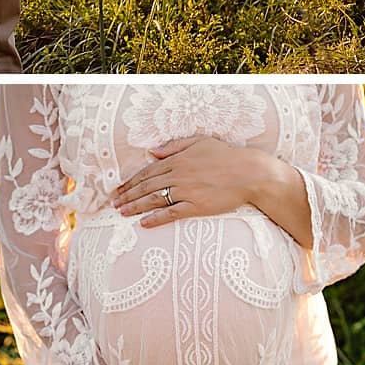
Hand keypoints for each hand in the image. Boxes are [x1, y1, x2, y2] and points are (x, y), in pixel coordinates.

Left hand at [112, 136, 258, 227]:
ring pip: (154, 199)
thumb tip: (152, 152)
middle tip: (114, 203)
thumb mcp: (199, 142)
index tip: (119, 188)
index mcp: (177, 159)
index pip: (147, 171)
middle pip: (146, 186)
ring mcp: (186, 191)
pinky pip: (171, 213)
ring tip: (122, 212)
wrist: (250, 173)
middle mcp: (177, 175)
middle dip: (128, 194)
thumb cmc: (227, 155)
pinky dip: (156, 218)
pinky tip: (144, 223)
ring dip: (135, 206)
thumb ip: (174, 146)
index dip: (131, 181)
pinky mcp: (197, 206)